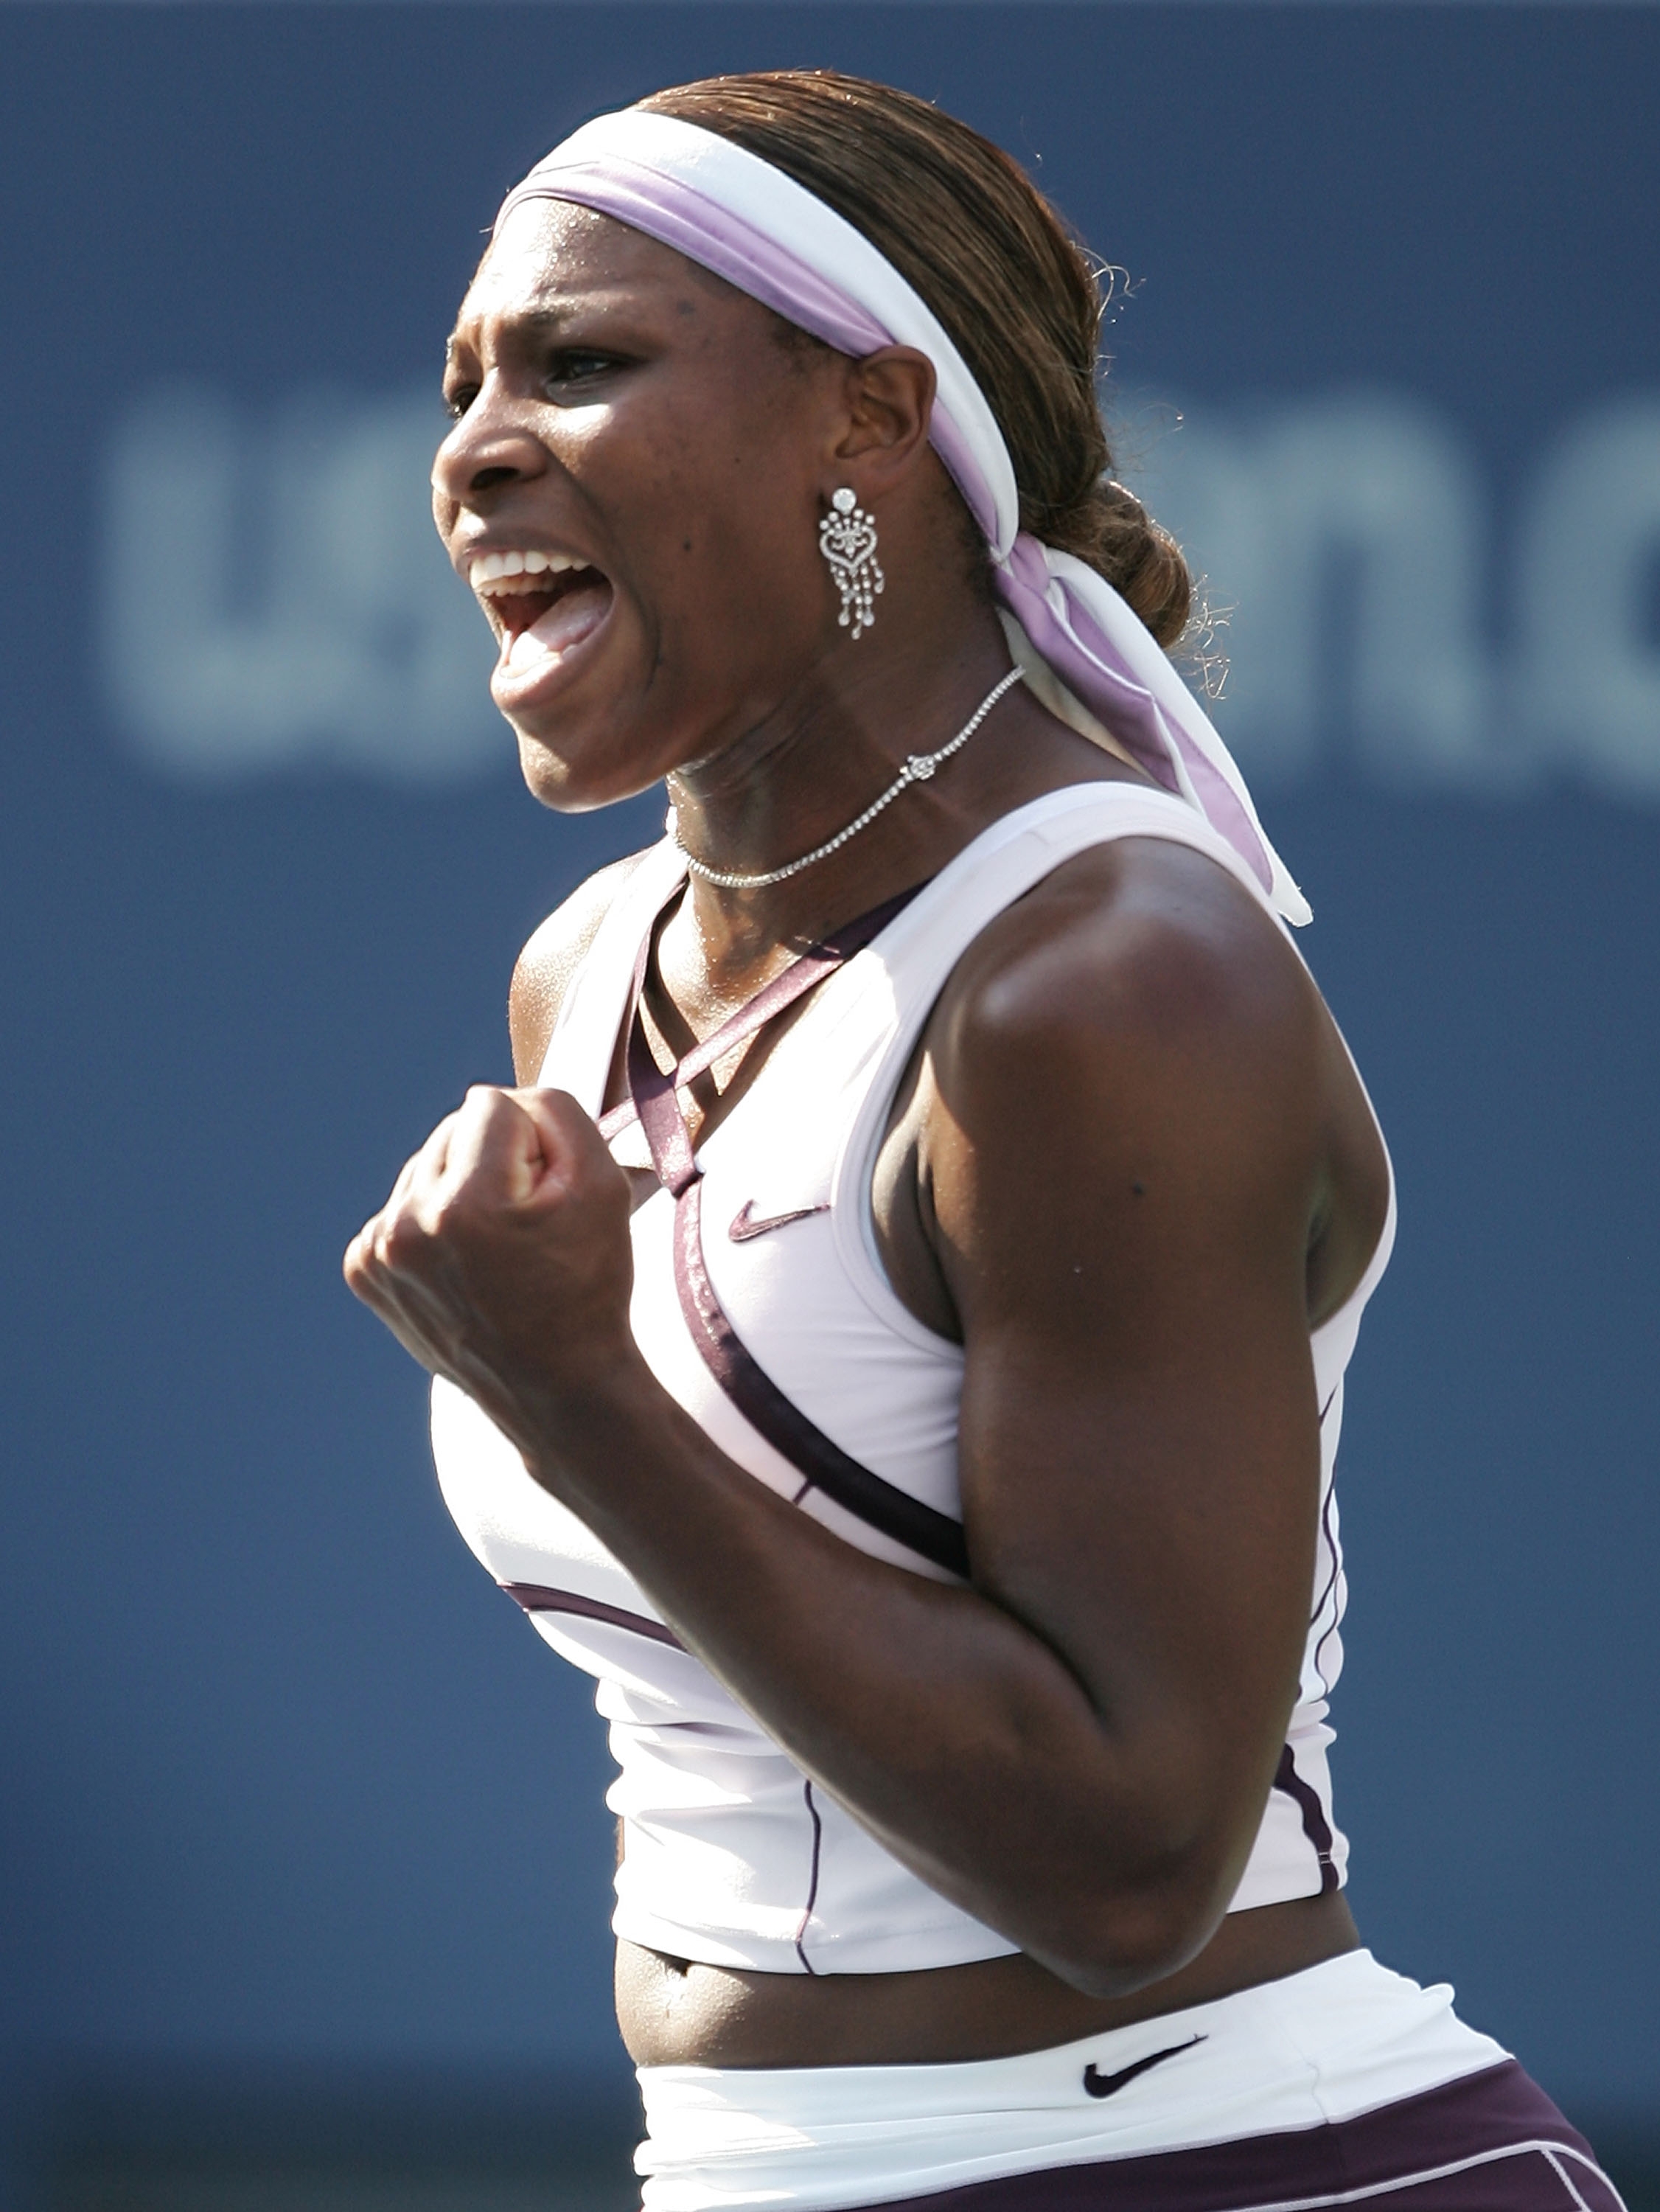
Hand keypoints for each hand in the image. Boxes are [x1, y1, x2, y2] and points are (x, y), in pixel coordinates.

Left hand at [343, 1086, 636, 1448]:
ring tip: (497, 1248)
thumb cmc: (587, 1286)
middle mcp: (407, 1227)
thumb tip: (505, 1099)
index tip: (548, 1194)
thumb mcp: (603, 1185)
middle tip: (527, 1226)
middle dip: (495, 1161)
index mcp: (465, 1205)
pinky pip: (402, 1207)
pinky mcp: (365, 1272)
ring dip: (462, 1189)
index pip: (492, 1102)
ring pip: (425, 1165)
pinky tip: (466, 1264)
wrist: (556, 1386)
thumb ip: (557, 1111)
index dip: (535, 1140)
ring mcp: (378, 1254)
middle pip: (452, 1128)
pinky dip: (434, 1224)